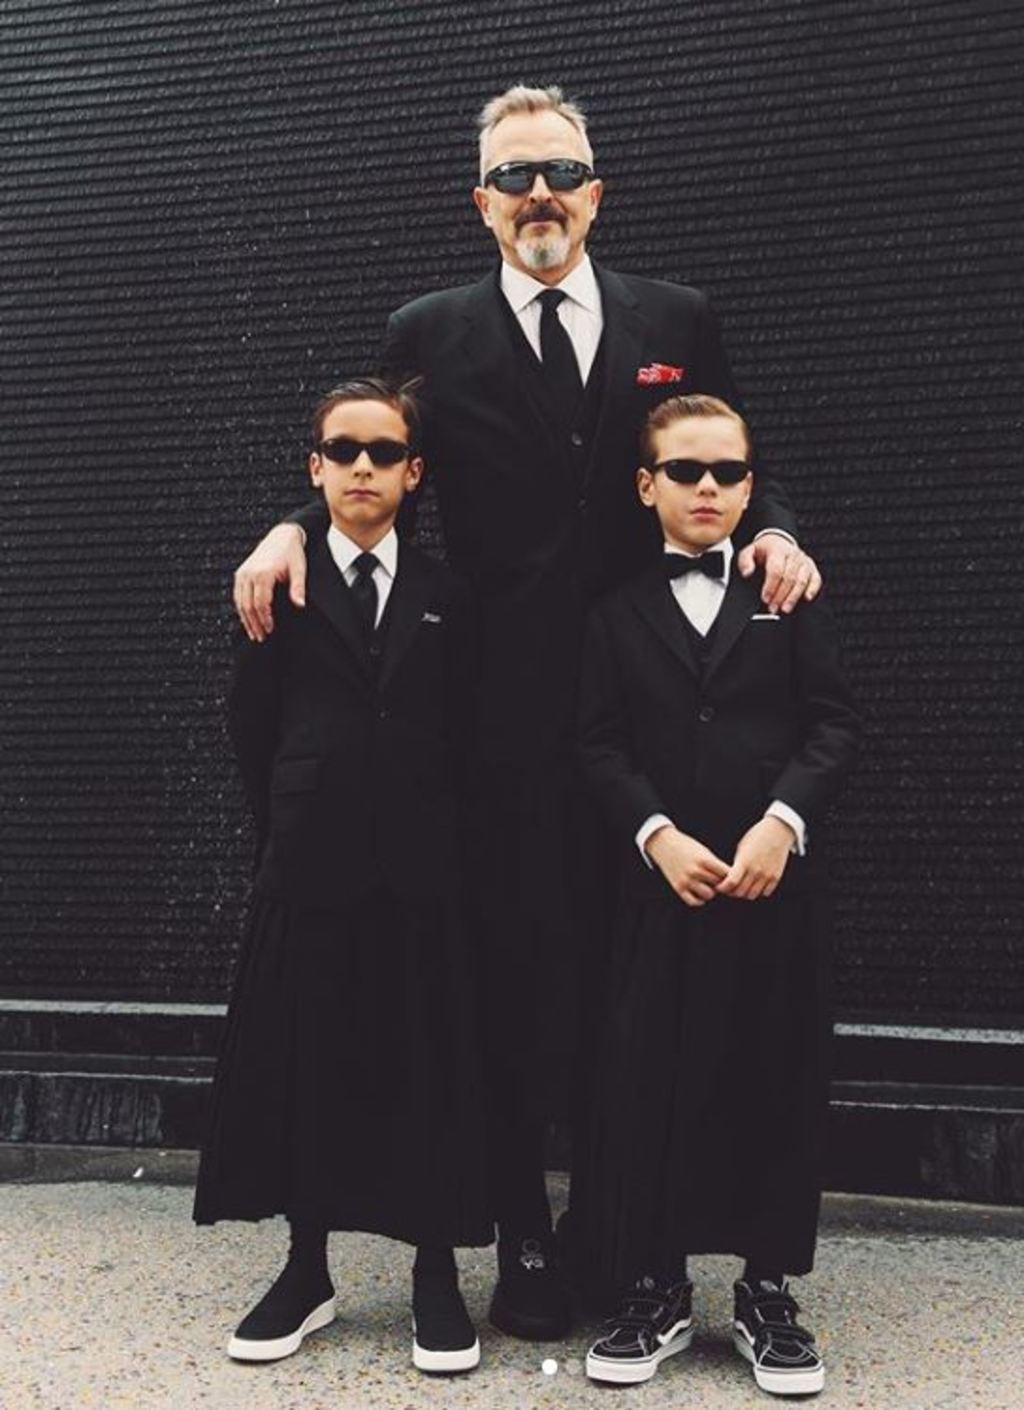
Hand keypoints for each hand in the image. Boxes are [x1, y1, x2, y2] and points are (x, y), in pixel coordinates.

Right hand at [233, 523, 306, 641]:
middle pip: (248, 605)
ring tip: (254, 633)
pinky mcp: (240, 573)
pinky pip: (237, 595)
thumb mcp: (299, 569)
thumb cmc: (292, 553)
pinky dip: (241, 609)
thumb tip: (300, 605)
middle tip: (261, 637)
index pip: (261, 603)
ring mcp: (243, 573)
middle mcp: (249, 573)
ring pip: (240, 602)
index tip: (270, 630)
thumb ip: (298, 588)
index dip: (265, 619)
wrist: (281, 536)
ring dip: (246, 619)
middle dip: (254, 623)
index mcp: (263, 573)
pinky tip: (247, 619)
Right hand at [645, 826, 729, 906]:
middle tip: (718, 880)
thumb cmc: (687, 846)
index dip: (730, 875)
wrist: (664, 844)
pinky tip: (699, 893)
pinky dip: (699, 900)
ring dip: (711, 891)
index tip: (729, 874)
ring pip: (709, 895)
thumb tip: (729, 879)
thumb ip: (715, 864)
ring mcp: (686, 881)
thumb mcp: (703, 851)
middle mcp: (695, 871)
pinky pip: (694, 902)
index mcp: (704, 860)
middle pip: (718, 884)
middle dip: (721, 883)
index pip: (726, 874)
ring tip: (709, 885)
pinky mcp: (678, 888)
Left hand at [716, 816, 793, 900]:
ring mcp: (767, 875)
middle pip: (740, 892)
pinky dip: (758, 891)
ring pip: (752, 895)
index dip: (723, 888)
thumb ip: (736, 865)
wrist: (778, 831)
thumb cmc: (756, 837)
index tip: (719, 887)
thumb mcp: (741, 848)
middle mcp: (756, 870)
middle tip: (729, 889)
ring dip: (745, 893)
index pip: (731, 882)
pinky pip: (765, 893)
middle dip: (732, 892)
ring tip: (742, 887)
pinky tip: (755, 885)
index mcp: (744, 861)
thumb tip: (728, 879)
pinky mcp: (776, 877)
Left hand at [736, 532, 820, 613]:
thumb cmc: (764, 550)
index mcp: (778, 550)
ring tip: (785, 609)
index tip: (765, 598)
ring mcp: (804, 561)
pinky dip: (812, 589)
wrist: (778, 542)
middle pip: (789, 578)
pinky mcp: (812, 568)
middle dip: (781, 596)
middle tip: (773, 608)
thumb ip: (745, 561)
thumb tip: (747, 572)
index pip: (776, 569)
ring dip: (793, 597)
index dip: (771, 586)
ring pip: (802, 580)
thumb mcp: (749, 552)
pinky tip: (806, 598)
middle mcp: (793, 554)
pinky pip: (816, 579)